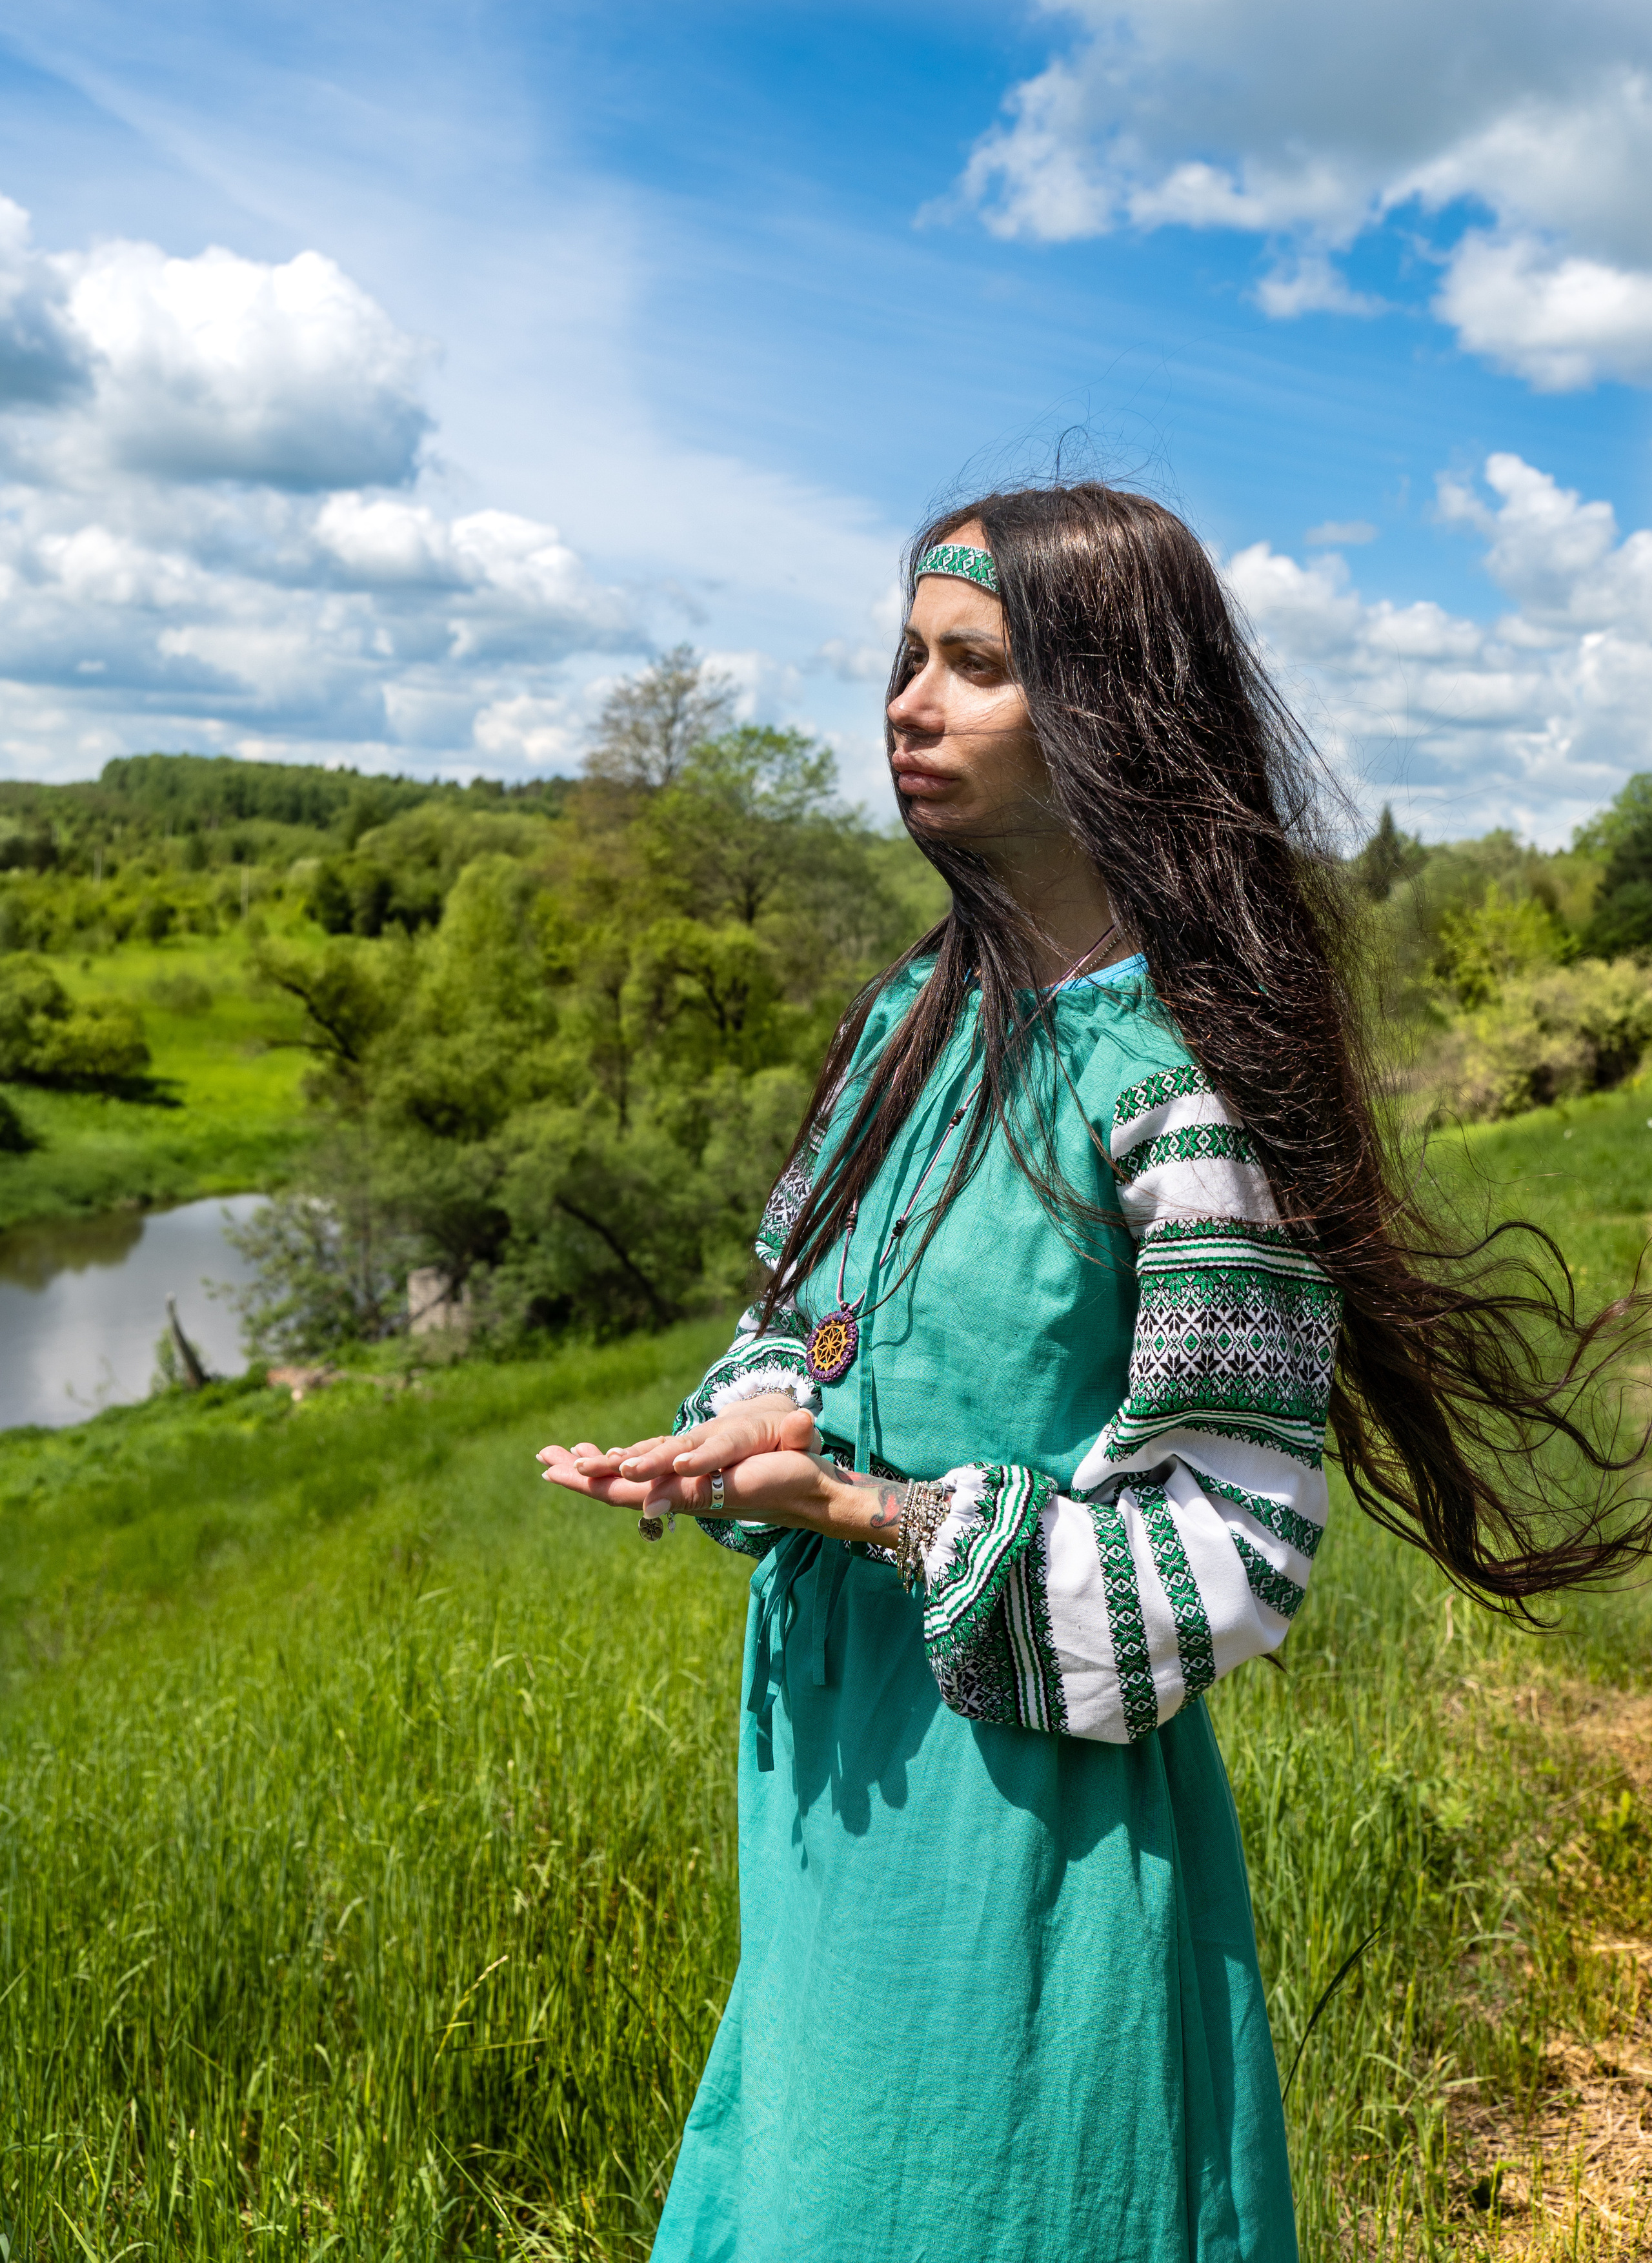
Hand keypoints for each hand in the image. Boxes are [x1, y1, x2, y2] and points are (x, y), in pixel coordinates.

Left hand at [536, 1394, 909, 1543]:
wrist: (810, 1493)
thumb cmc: (778, 1484)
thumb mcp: (733, 1485)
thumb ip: (692, 1492)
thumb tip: (646, 1504)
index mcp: (678, 1496)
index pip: (619, 1491)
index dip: (586, 1480)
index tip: (553, 1469)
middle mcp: (676, 1495)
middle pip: (616, 1487)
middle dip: (579, 1472)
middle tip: (543, 1455)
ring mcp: (687, 1490)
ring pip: (633, 1479)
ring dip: (600, 1466)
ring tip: (570, 1452)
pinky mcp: (700, 1481)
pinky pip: (654, 1473)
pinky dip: (630, 1462)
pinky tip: (622, 1457)